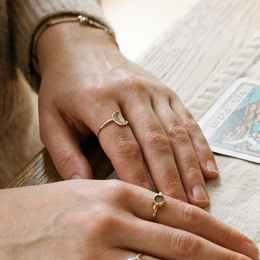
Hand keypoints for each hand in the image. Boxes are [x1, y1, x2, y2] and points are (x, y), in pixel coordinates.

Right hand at [0, 180, 259, 259]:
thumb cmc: (45, 210)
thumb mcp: (93, 192)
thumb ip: (138, 204)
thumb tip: (190, 223)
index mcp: (121, 194)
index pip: (187, 216)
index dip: (226, 235)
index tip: (253, 250)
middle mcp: (111, 222)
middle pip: (185, 246)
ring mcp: (92, 256)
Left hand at [36, 21, 216, 205]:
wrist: (81, 47)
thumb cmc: (63, 90)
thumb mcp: (50, 121)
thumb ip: (65, 156)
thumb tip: (86, 190)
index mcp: (97, 99)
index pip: (123, 145)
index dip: (138, 178)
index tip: (149, 207)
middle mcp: (131, 92)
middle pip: (157, 141)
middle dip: (172, 180)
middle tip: (182, 212)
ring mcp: (154, 91)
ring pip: (178, 133)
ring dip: (190, 169)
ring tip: (199, 200)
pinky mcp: (168, 92)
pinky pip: (189, 122)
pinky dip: (201, 148)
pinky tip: (210, 172)